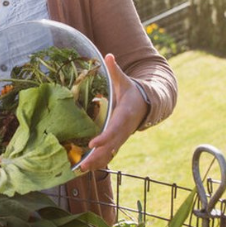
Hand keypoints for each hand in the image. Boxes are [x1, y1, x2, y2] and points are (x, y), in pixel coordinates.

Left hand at [76, 53, 148, 172]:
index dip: (105, 137)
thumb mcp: (124, 81)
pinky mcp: (117, 143)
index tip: (93, 143)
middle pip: (111, 147)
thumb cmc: (131, 92)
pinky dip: (97, 162)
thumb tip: (109, 55)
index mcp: (125, 115)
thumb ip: (115, 71)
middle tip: (83, 166)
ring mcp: (120, 139)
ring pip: (109, 154)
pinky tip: (83, 169)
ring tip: (80, 171)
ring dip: (95, 163)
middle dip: (97, 157)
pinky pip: (108, 155)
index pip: (115, 129)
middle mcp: (123, 131)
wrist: (145, 106)